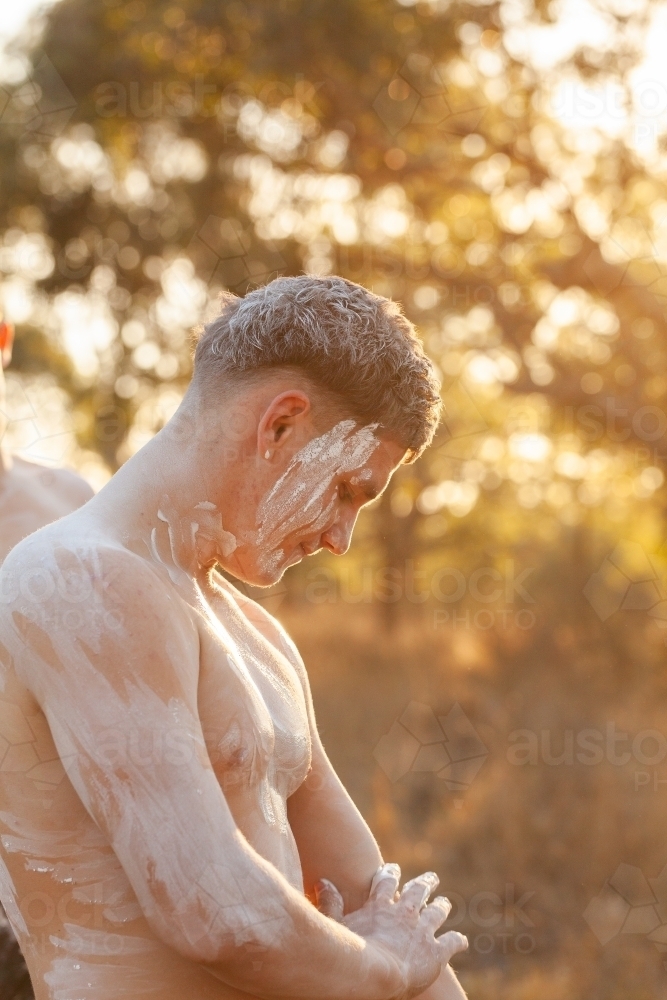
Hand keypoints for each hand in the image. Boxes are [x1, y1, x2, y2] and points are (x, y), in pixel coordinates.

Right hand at [315, 865, 467, 999]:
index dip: (391, 874)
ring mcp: (422, 931)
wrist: (377, 974)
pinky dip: (458, 940)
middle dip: (425, 883)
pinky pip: (452, 942)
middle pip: (418, 891)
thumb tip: (323, 882)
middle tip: (431, 878)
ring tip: (445, 902)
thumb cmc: (350, 953)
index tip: (393, 868)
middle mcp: (404, 913)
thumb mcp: (336, 925)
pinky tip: (462, 941)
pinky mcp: (436, 952)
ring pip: (437, 911)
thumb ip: (330, 904)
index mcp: (380, 905)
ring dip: (442, 905)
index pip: (386, 881)